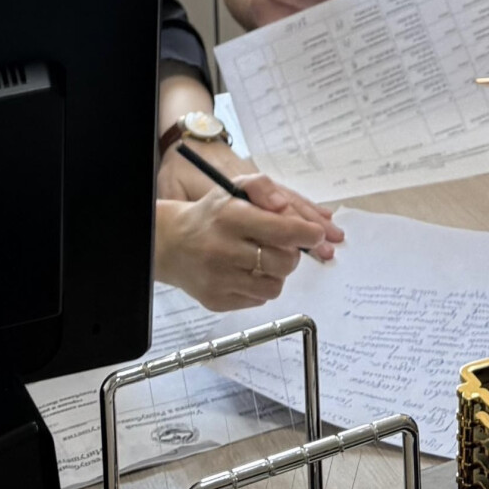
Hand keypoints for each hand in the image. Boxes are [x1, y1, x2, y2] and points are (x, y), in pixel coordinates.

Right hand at [155, 184, 334, 311]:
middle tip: (283, 247)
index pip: (282, 230)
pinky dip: (259, 288)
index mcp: (230, 217)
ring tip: (262, 260)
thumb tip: (284, 207)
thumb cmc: (212, 215)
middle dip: (292, 254)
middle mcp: (223, 249)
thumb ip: (263, 187)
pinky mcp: (216, 300)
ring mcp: (218, 279)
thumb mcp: (234, 188)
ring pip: (274, 286)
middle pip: (284, 262)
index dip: (306, 233)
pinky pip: (258, 300)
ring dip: (276, 273)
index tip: (315, 234)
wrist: (172, 243)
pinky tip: (245, 273)